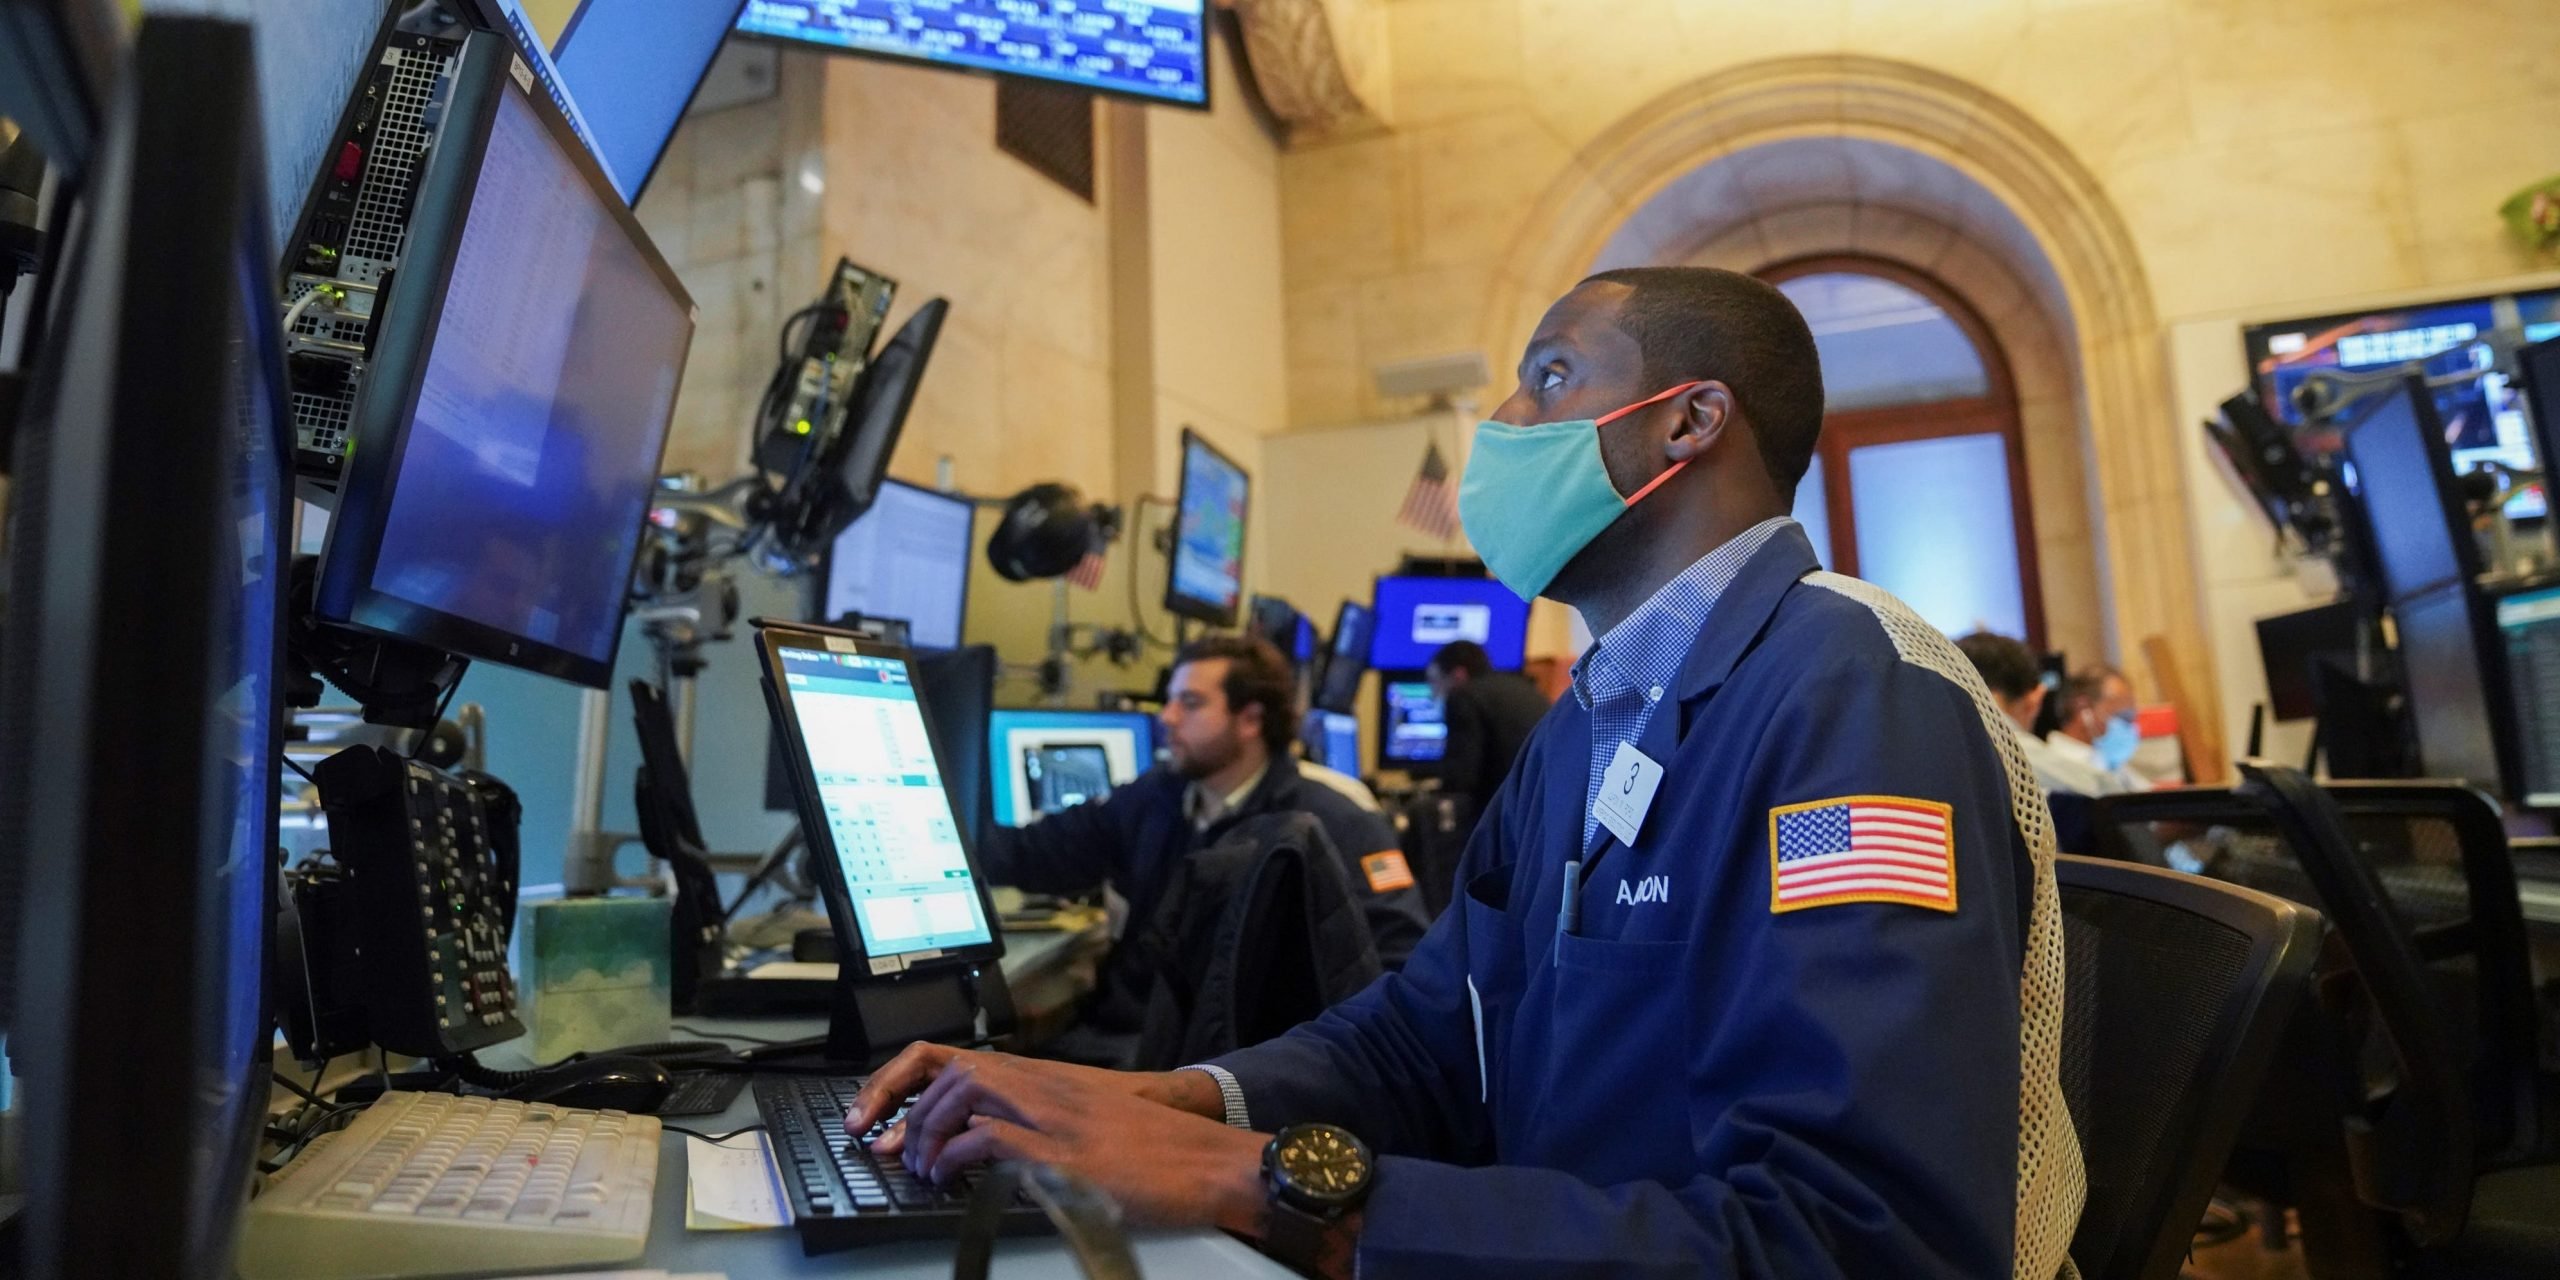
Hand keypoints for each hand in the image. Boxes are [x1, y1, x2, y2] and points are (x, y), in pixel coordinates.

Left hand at [894, 1052, 1271, 1233]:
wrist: (1207, 1158)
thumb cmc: (1151, 1148)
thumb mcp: (1082, 1122)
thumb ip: (1031, 1124)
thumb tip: (972, 1146)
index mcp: (1040, 1079)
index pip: (949, 1057)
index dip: (898, 1081)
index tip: (872, 1117)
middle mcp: (1041, 1085)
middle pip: (947, 1070)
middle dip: (902, 1108)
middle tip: (891, 1150)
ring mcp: (1052, 1115)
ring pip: (963, 1091)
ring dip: (928, 1130)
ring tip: (924, 1167)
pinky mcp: (1063, 1152)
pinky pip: (991, 1136)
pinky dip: (959, 1155)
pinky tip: (953, 1178)